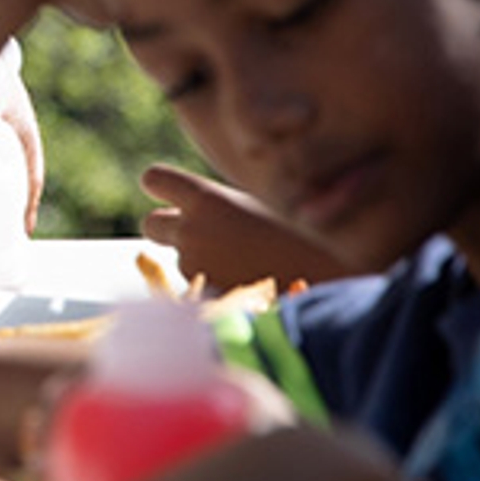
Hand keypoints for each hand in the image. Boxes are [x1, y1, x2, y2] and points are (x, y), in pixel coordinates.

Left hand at [141, 164, 352, 291]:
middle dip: (168, 228)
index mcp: (208, 200)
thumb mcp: (260, 207)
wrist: (328, 285)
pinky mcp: (201, 302)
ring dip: (198, 260)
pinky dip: (212, 288)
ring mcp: (194, 270)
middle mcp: (192, 233)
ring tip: (245, 263)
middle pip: (151, 224)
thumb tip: (195, 208)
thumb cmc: (303, 239)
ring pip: (179, 259)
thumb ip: (221, 208)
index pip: (155, 179)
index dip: (162, 185)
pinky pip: (195, 289)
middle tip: (199, 233)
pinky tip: (244, 286)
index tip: (174, 192)